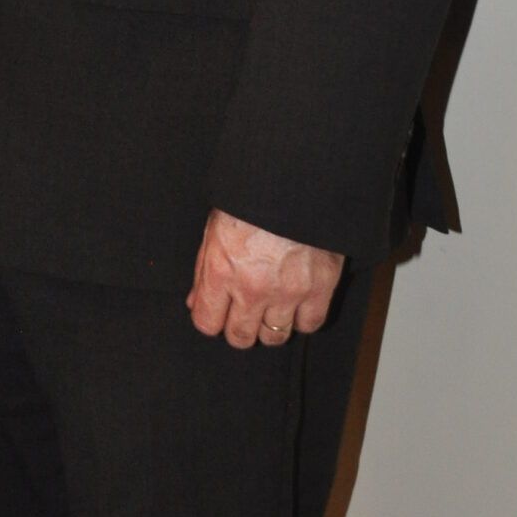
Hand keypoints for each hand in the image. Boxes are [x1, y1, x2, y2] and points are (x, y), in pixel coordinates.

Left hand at [188, 209, 343, 348]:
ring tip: (271, 307)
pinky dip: (303, 319)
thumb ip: (204, 272)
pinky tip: (297, 303)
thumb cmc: (250, 200)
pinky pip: (310, 324)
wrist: (295, 180)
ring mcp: (288, 291)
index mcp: (221, 271)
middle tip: (245, 314)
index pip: (208, 324)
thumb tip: (196, 302)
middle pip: (241, 337)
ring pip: (275, 336)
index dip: (211, 320)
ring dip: (270, 326)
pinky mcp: (320, 287)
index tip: (218, 313)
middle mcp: (252, 288)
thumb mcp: (215, 229)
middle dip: (239, 329)